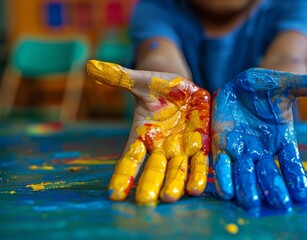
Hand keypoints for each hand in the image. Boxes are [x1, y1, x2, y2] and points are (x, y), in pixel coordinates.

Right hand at [86, 60, 209, 204]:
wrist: (185, 91)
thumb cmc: (160, 88)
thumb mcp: (142, 81)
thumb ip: (120, 78)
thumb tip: (90, 66)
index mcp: (142, 135)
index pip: (129, 158)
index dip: (122, 175)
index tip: (114, 194)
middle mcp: (161, 147)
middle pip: (154, 169)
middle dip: (150, 184)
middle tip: (145, 200)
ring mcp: (181, 148)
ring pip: (177, 170)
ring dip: (176, 184)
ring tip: (172, 197)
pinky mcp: (200, 144)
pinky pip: (200, 161)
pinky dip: (199, 174)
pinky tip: (198, 188)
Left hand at [212, 68, 306, 209]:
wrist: (239, 86)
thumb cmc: (265, 87)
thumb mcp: (286, 85)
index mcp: (281, 139)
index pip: (290, 161)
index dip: (296, 177)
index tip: (302, 196)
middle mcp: (261, 149)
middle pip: (268, 172)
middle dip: (274, 187)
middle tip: (280, 204)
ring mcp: (241, 150)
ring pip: (244, 172)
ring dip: (247, 187)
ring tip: (251, 202)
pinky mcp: (221, 145)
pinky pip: (222, 164)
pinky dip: (224, 177)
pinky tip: (226, 192)